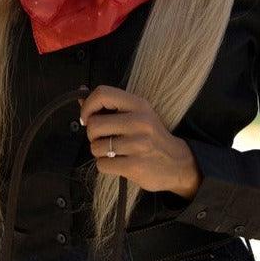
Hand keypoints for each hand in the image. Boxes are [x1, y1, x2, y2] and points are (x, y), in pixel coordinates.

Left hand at [79, 85, 201, 198]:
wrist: (179, 164)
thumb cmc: (151, 136)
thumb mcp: (136, 115)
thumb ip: (108, 106)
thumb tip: (80, 94)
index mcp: (138, 105)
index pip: (102, 94)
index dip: (87, 106)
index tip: (87, 118)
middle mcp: (140, 122)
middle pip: (94, 125)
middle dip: (92, 134)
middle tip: (103, 138)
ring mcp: (139, 145)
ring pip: (95, 147)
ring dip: (99, 152)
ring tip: (114, 151)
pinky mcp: (135, 166)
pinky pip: (102, 165)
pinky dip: (105, 165)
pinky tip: (118, 163)